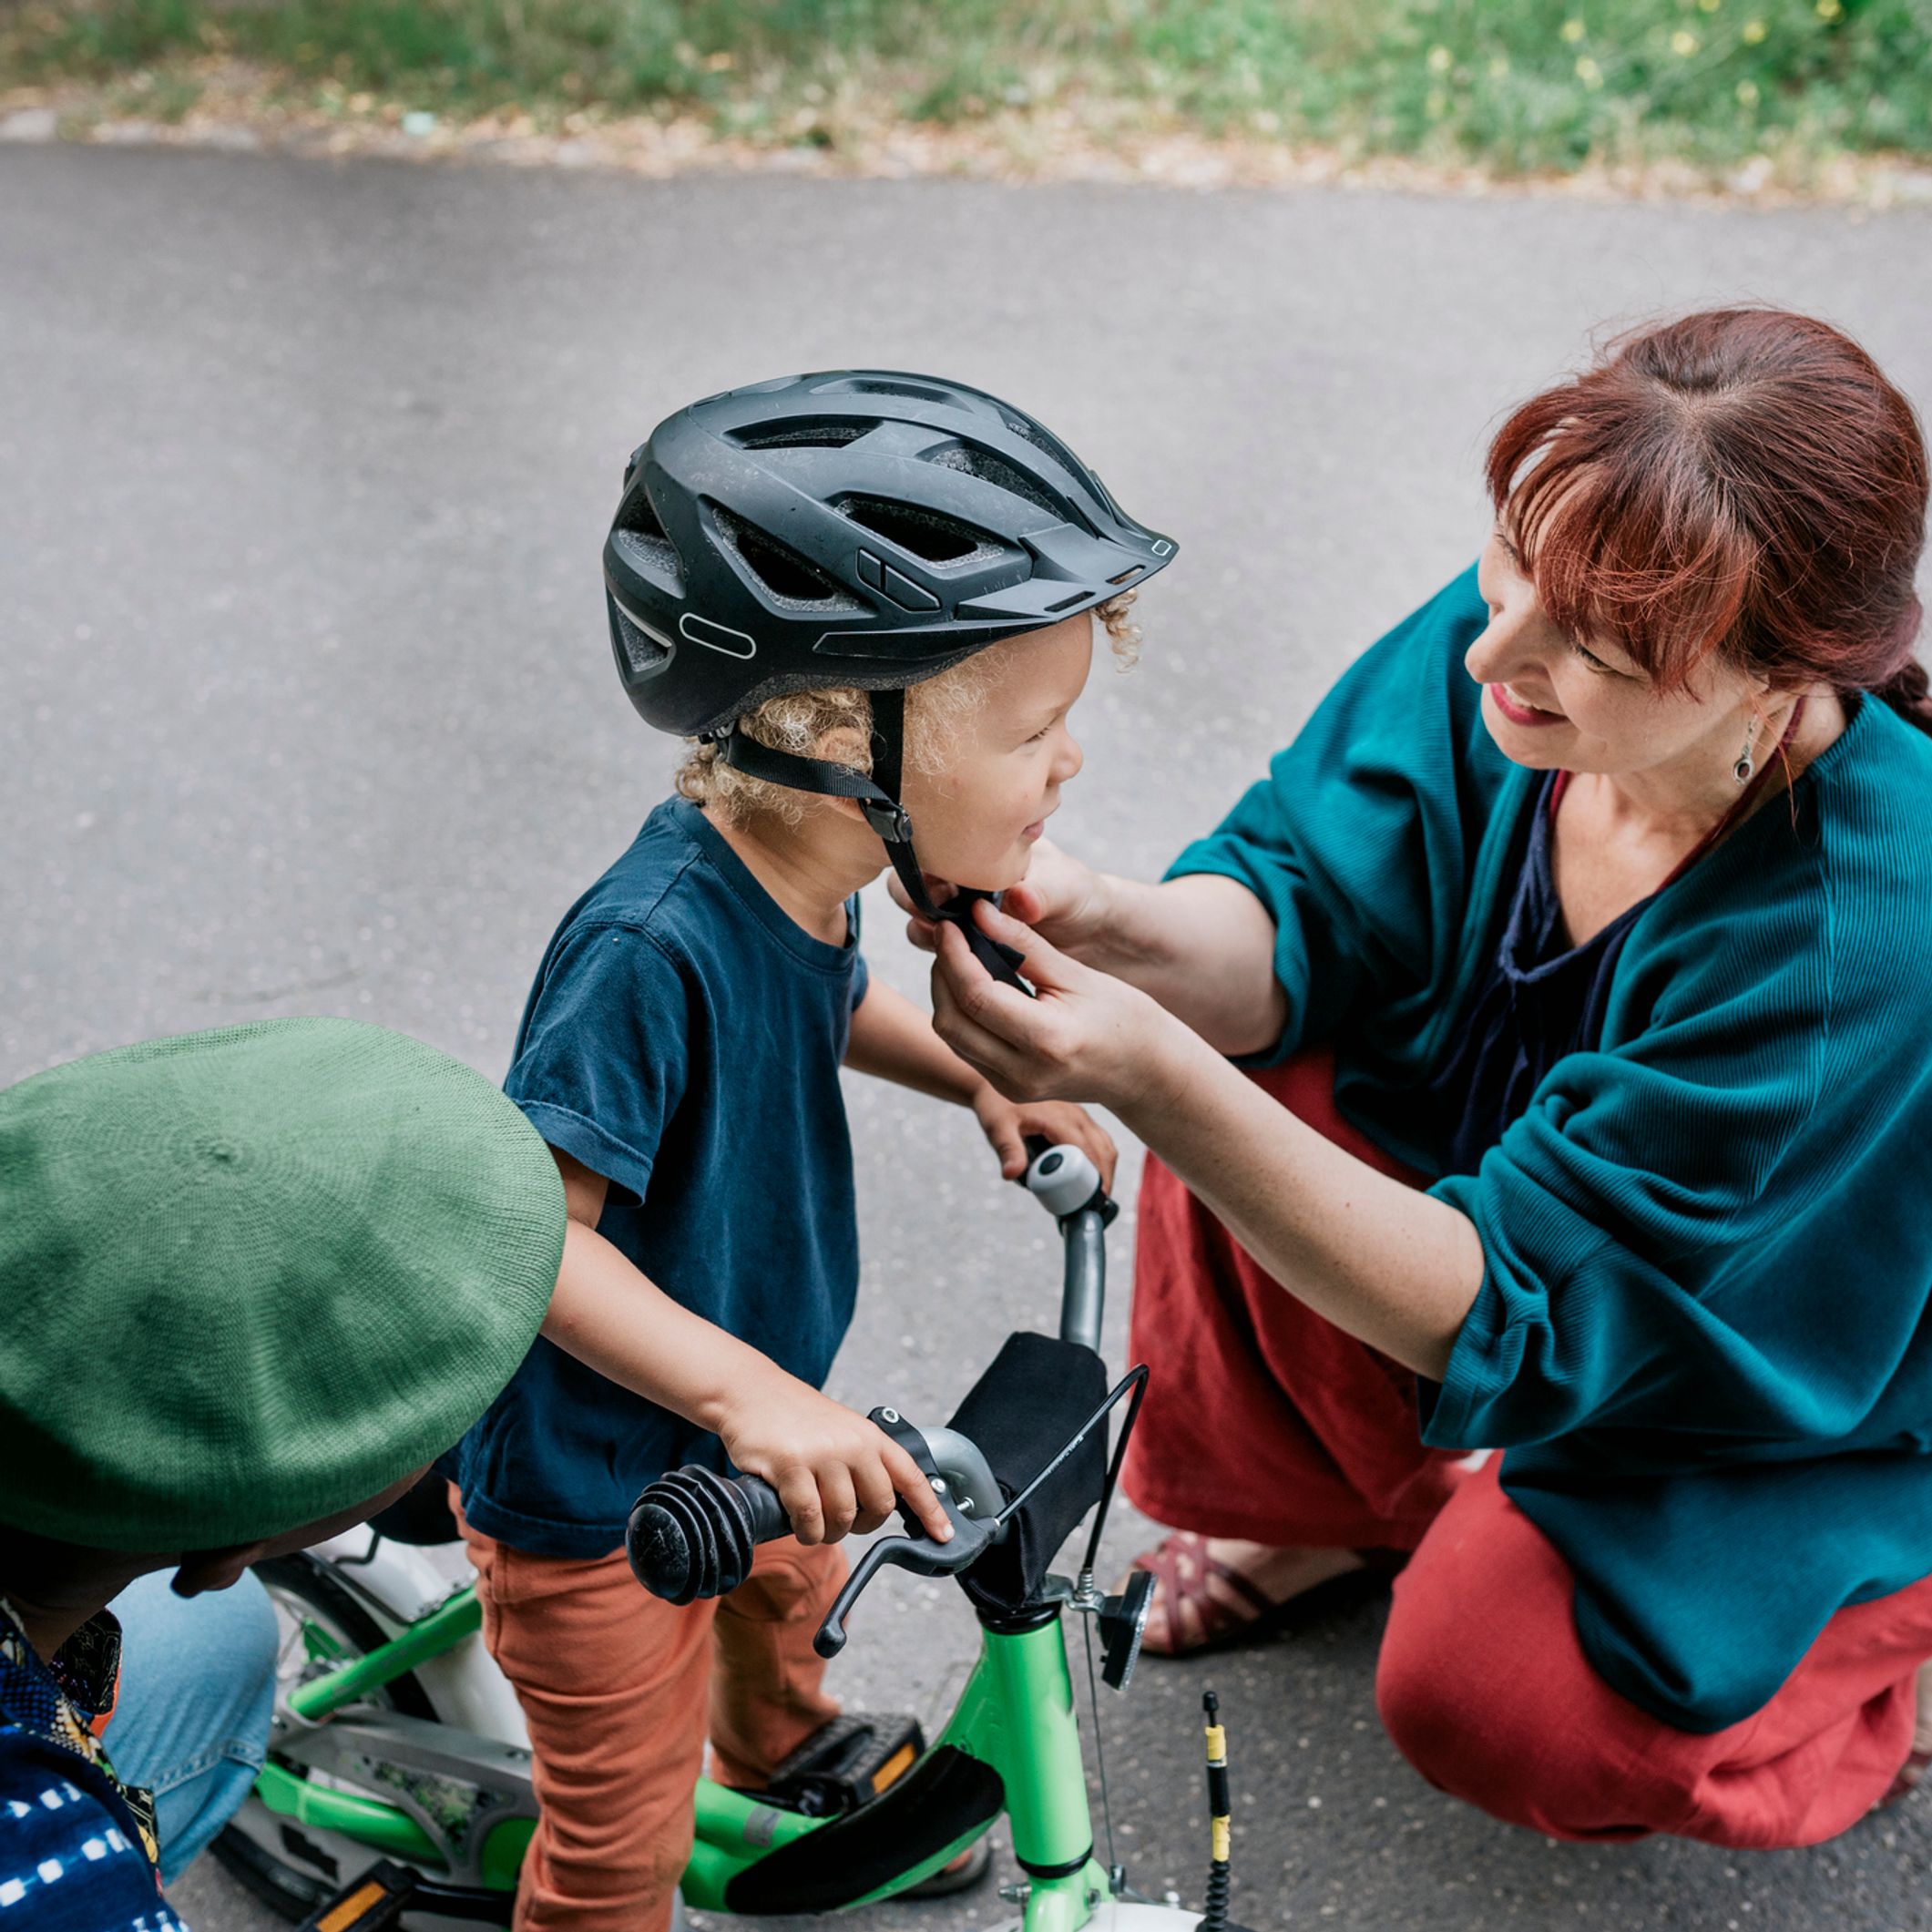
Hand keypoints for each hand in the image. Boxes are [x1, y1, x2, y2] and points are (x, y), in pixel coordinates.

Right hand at [715, 1367, 952, 1547]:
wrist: (750, 1391)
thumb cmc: (795, 1417)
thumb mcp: (841, 1429)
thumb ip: (862, 1460)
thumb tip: (877, 1505)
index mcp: (870, 1436)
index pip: (911, 1477)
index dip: (930, 1510)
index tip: (942, 1535)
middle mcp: (853, 1444)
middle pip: (878, 1507)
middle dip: (862, 1526)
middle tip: (843, 1524)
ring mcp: (823, 1455)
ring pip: (842, 1518)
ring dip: (828, 1532)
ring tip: (814, 1524)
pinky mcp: (791, 1466)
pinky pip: (809, 1518)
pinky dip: (806, 1530)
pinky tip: (799, 1524)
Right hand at [890, 838, 1112, 961]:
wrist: (1095, 934)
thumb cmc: (1080, 896)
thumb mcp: (1067, 889)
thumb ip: (1042, 893)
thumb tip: (1020, 899)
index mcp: (979, 852)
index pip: (933, 852)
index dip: (929, 871)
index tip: (945, 892)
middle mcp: (962, 883)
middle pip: (911, 888)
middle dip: (918, 903)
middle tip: (942, 919)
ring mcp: (961, 918)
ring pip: (919, 923)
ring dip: (927, 933)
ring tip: (950, 944)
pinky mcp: (967, 950)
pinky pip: (939, 953)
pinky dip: (943, 959)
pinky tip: (961, 967)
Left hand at [931, 898, 1177, 1114]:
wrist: (1144, 1070)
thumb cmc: (1122, 1017)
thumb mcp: (1078, 974)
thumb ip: (1025, 945)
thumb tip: (980, 914)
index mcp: (1047, 1040)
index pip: (977, 996)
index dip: (954, 956)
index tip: (950, 926)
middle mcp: (1023, 1072)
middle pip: (951, 1021)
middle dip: (941, 974)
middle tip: (951, 939)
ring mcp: (1012, 1087)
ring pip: (952, 1037)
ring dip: (946, 994)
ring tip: (961, 958)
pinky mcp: (1007, 1089)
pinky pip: (965, 1048)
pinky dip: (960, 1014)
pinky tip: (974, 986)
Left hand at [971, 1087, 1118, 1188]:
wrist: (996, 1083)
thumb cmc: (996, 1105)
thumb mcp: (998, 1128)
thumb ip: (1007, 1150)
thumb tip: (1012, 1174)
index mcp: (1059, 1117)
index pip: (1085, 1150)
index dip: (1092, 1176)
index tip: (1095, 1198)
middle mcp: (1075, 1113)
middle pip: (1101, 1149)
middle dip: (1103, 1177)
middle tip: (1096, 1203)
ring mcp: (1079, 1113)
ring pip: (1104, 1143)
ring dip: (1104, 1168)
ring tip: (1096, 1193)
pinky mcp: (1079, 1116)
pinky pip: (1098, 1138)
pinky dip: (1100, 1157)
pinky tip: (1091, 1174)